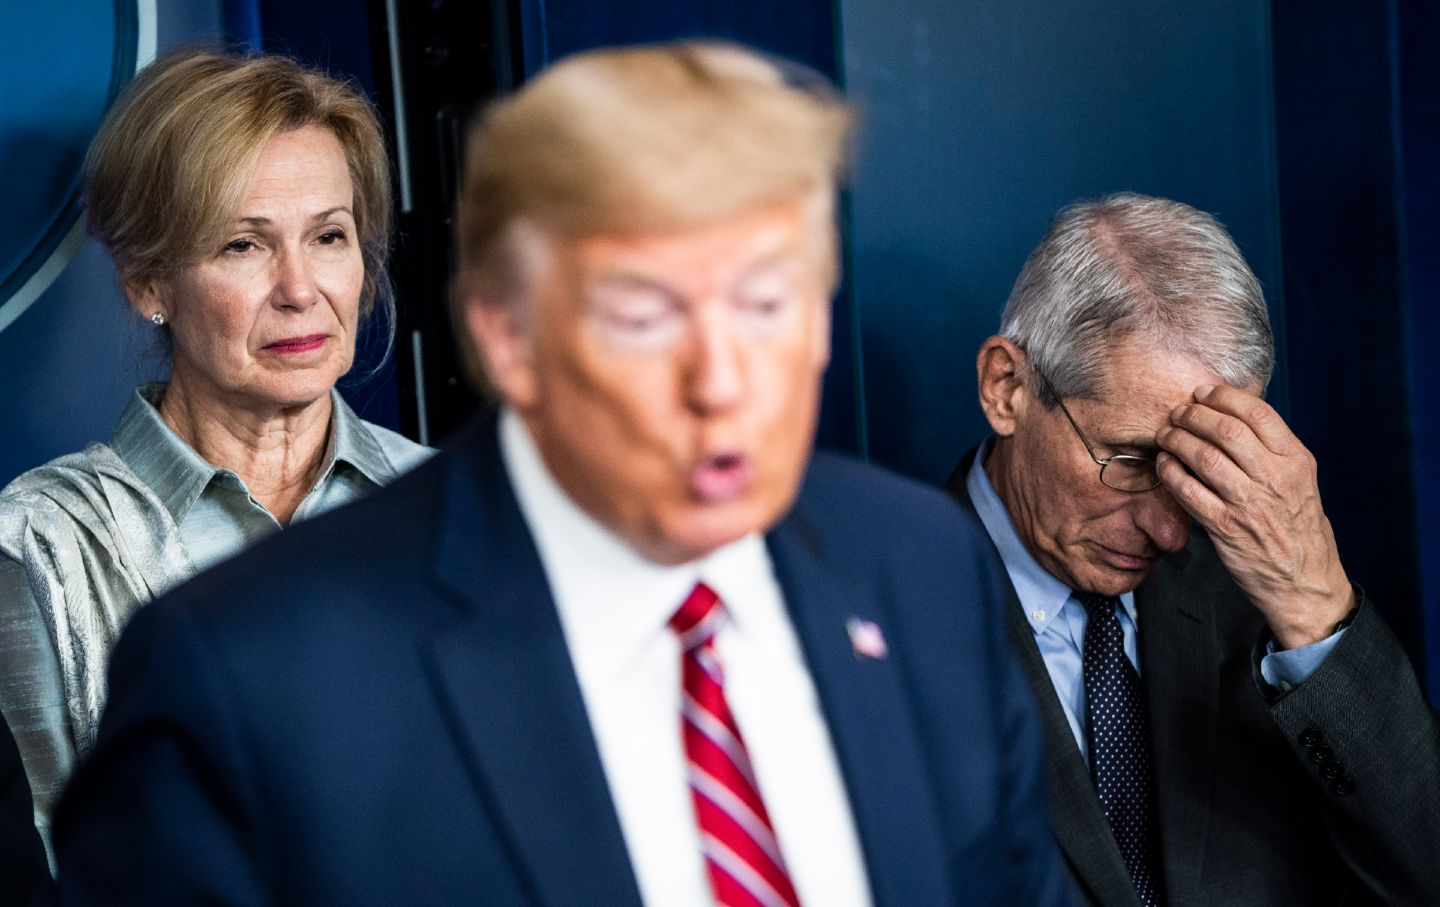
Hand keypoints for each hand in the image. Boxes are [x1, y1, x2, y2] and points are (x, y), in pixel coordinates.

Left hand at [1155, 384, 1354, 648]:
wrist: (1305, 581)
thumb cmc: (1298, 527)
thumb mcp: (1299, 481)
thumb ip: (1272, 451)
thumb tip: (1233, 416)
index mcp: (1296, 461)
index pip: (1257, 413)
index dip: (1222, 397)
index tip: (1201, 394)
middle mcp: (1275, 478)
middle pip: (1225, 429)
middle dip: (1193, 415)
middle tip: (1177, 413)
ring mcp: (1249, 502)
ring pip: (1203, 456)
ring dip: (1177, 440)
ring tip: (1165, 435)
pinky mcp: (1225, 527)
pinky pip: (1188, 491)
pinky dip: (1170, 472)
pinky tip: (1164, 464)